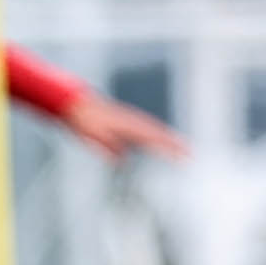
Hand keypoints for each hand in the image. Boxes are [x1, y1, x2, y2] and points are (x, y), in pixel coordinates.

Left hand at [62, 90, 187, 160]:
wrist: (75, 103)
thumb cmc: (83, 121)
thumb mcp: (93, 136)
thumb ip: (108, 147)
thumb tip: (120, 160)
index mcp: (127, 125)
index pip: (153, 138)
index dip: (169, 148)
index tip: (182, 156)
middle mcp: (132, 120)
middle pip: (158, 133)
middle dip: (174, 143)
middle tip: (190, 153)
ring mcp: (130, 118)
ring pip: (154, 129)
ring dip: (168, 138)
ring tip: (182, 147)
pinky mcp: (125, 119)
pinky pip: (145, 127)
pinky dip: (156, 134)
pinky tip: (159, 139)